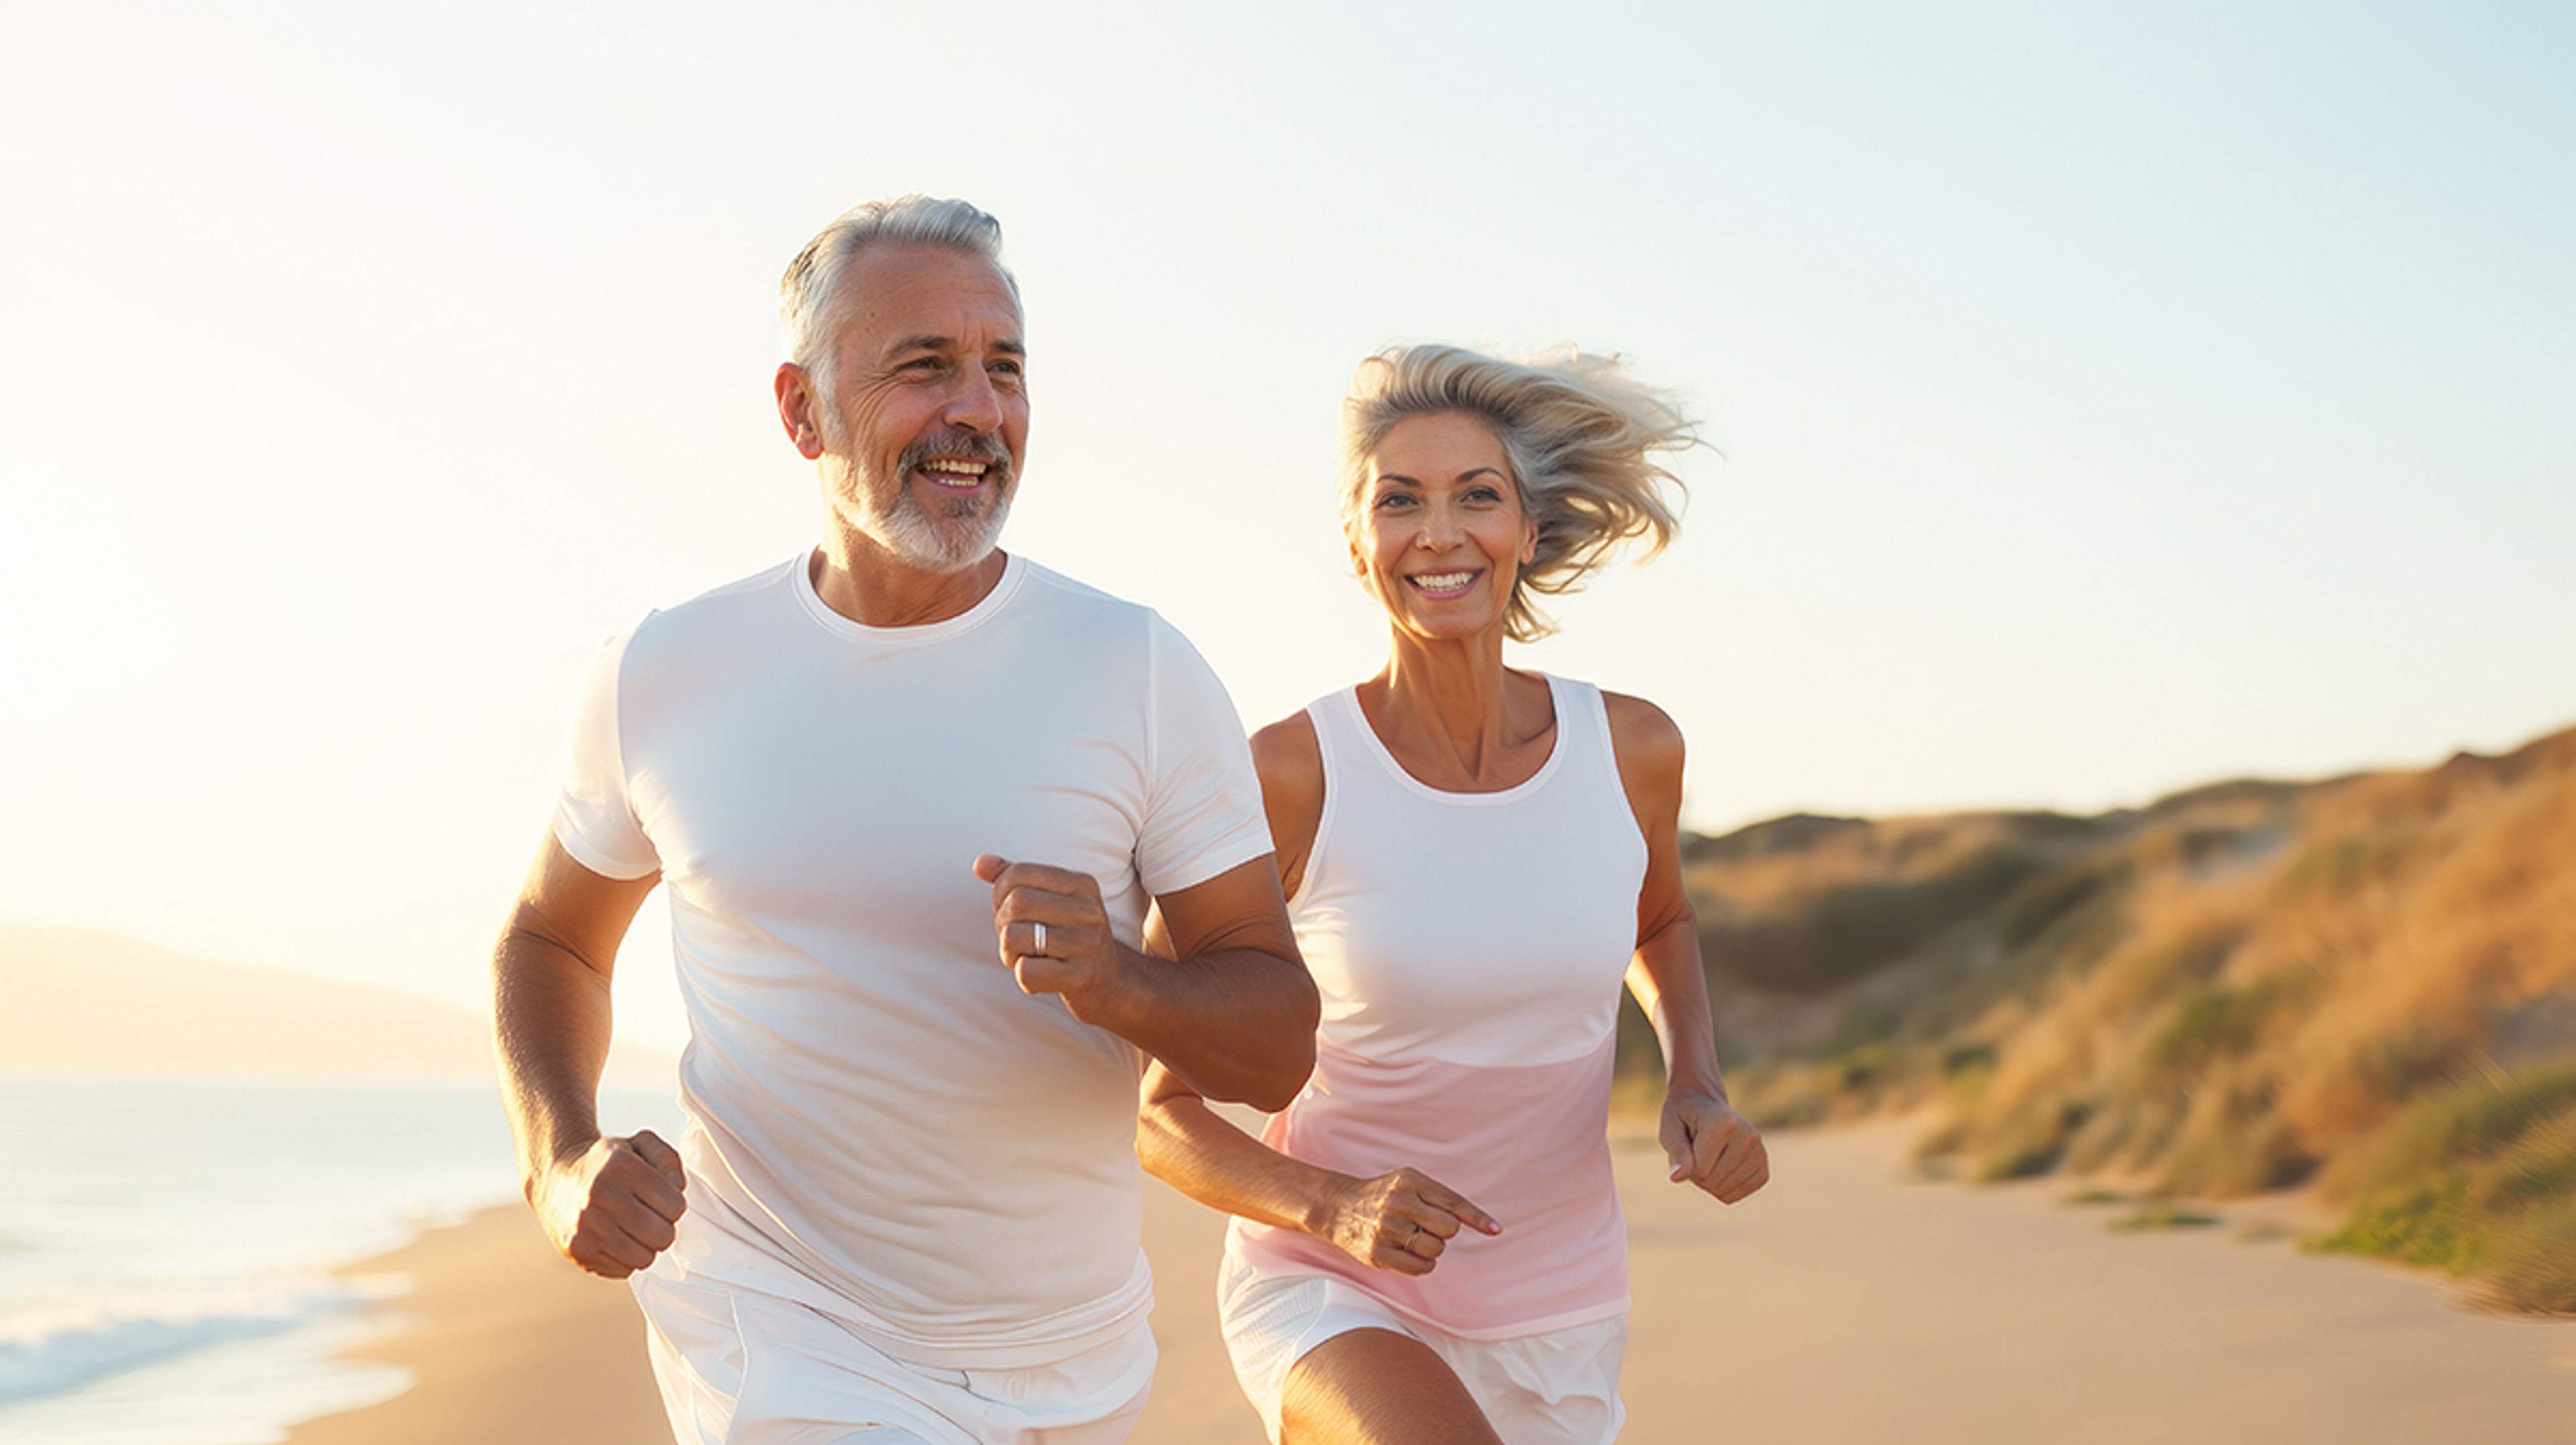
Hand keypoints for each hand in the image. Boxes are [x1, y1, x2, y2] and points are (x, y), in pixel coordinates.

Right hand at [532, 1130, 686, 1277]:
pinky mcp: (577, 1251)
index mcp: (621, 1166)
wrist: (554, 1178)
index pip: (674, 1205)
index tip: (662, 1200)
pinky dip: (626, 1259)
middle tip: (652, 1219)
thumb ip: (668, 1159)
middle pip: (662, 1235)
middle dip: (664, 1228)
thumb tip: (678, 1188)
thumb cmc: (606, 1164)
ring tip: (634, 1231)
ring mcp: (586, 1227)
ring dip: (646, 1246)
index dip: (674, 1205)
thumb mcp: (639, 1145)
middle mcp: (600, 1196)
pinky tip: (616, 1240)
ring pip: (644, 1258)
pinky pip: (623, 1270)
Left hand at [973, 855, 1128, 1017]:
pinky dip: (1022, 976)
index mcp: (1081, 884)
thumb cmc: (1071, 940)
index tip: (1010, 913)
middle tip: (1014, 940)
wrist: (1113, 984)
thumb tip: (980, 864)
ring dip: (1009, 954)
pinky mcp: (1081, 977)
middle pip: (1016, 903)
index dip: (1000, 894)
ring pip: (1014, 937)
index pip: (1018, 874)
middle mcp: (1088, 910)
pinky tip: (1038, 977)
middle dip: (1002, 924)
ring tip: (1025, 958)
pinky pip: (1026, 972)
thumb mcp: (1051, 903)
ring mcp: (1087, 944)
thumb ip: (1015, 880)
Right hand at [1317, 1167, 1501, 1276]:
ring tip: (1411, 1237)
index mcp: (1410, 1181)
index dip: (1477, 1218)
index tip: (1496, 1230)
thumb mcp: (1408, 1183)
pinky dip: (1421, 1264)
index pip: (1453, 1202)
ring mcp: (1387, 1228)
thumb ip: (1438, 1197)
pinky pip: (1420, 1268)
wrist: (1337, 1206)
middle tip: (1424, 1225)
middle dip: (1443, 1231)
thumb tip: (1482, 1223)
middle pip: (1448, 1229)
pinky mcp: (1378, 1253)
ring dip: (1431, 1248)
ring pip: (1435, 1250)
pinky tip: (1406, 1252)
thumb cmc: (1382, 1195)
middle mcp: (1399, 1202)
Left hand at [1662, 1088, 1766, 1202]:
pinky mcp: (1763, 1162)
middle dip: (1697, 1175)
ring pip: (1727, 1190)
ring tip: (1707, 1157)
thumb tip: (1676, 1178)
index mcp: (1724, 1123)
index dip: (1685, 1167)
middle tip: (1695, 1152)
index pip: (1700, 1169)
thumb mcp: (1670, 1128)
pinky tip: (1721, 1169)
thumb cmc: (1683, 1117)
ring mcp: (1759, 1149)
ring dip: (1710, 1183)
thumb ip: (1676, 1153)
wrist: (1704, 1102)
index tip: (1685, 1147)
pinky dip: (1727, 1188)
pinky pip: (1744, 1190)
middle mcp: (1747, 1135)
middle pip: (1713, 1181)